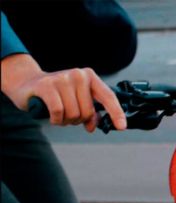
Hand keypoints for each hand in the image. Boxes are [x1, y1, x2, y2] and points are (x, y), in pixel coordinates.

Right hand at [0, 54, 126, 131]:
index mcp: (89, 77)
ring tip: (59, 114)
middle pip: (88, 111)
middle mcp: (78, 75)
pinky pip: (58, 112)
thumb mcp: (77, 101)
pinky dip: (55, 119)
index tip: (122, 127)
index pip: (108, 97)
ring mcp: (62, 79)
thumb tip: (94, 126)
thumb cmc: (57, 94)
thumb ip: (90, 112)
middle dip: (78, 120)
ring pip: (73, 114)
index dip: (116, 113)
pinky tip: (51, 116)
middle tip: (68, 116)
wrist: (27, 83)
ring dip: (65, 121)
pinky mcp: (46, 86)